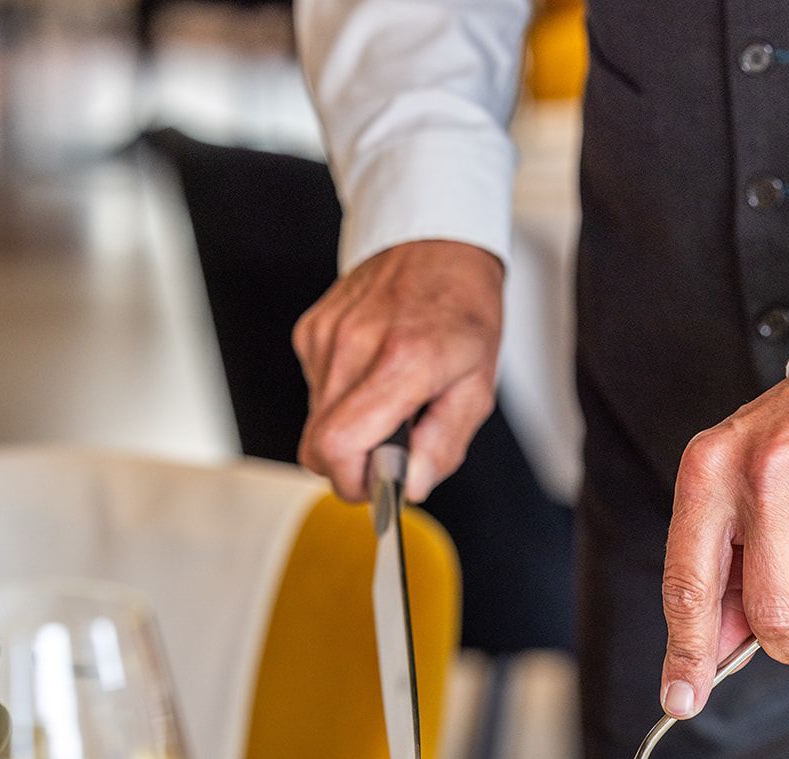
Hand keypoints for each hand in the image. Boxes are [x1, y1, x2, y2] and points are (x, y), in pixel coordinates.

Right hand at [293, 240, 503, 501]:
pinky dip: (342, 399)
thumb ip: (444, 444)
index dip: (354, 482)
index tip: (381, 483)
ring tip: (389, 399)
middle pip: (317, 448)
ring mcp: (326, 336)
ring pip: (315, 424)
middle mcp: (354, 346)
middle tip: (390, 451)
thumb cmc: (462, 312)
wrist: (436, 241)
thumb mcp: (478, 386)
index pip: (338, 447)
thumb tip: (411, 486)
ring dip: (350, 429)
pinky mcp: (310, 331)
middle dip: (351, 467)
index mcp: (403, 362)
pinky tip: (372, 374)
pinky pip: (316, 392)